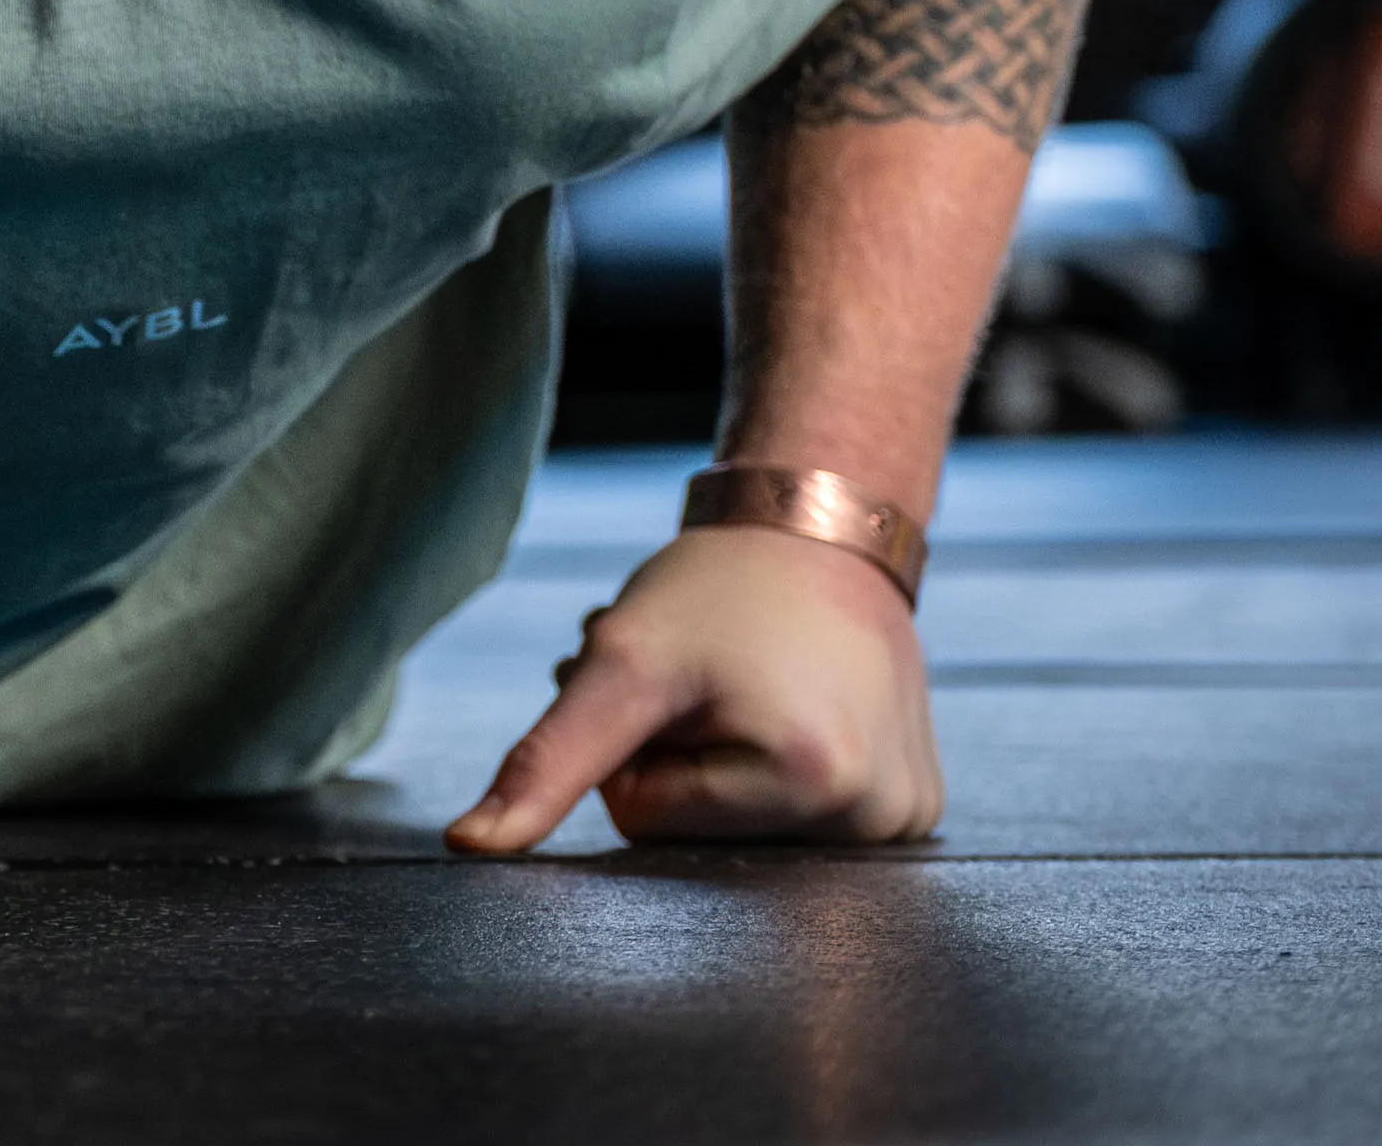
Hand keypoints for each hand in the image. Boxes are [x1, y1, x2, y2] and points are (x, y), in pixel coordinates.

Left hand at [443, 523, 941, 853]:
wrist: (817, 533)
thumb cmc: (720, 588)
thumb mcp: (621, 665)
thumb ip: (547, 763)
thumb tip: (470, 848)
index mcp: (816, 786)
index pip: (645, 819)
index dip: (635, 746)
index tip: (678, 686)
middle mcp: (878, 820)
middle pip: (695, 835)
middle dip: (672, 756)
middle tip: (704, 681)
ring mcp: (905, 821)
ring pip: (737, 829)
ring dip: (713, 759)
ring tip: (740, 686)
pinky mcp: (911, 810)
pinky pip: (795, 821)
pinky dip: (769, 768)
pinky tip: (788, 705)